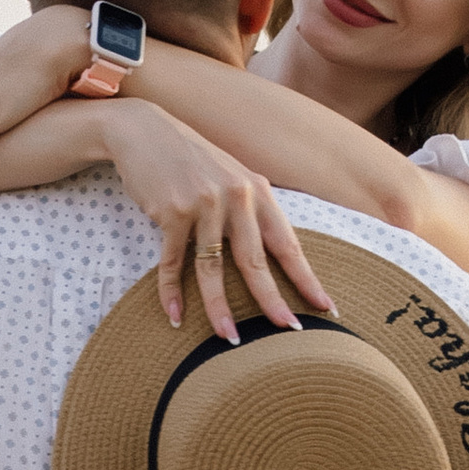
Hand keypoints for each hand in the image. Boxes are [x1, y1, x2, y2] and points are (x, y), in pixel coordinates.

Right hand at [94, 107, 336, 339]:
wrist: (143, 130)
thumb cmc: (190, 160)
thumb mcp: (231, 177)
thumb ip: (251, 210)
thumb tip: (271, 253)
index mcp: (258, 191)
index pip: (288, 244)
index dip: (306, 278)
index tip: (325, 307)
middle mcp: (235, 197)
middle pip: (255, 262)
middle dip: (271, 301)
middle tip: (286, 332)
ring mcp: (202, 204)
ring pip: (213, 268)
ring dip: (219, 308)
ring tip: (229, 339)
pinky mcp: (170, 211)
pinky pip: (173, 262)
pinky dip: (171, 291)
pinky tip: (175, 315)